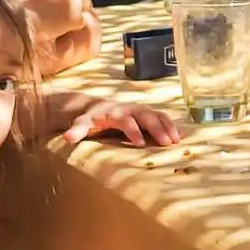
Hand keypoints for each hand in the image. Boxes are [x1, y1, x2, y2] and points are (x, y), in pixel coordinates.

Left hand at [63, 101, 181, 146]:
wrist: (98, 106)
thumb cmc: (91, 119)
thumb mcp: (82, 123)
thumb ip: (76, 130)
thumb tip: (66, 138)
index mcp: (116, 112)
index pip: (125, 120)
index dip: (133, 130)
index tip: (139, 143)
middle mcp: (131, 109)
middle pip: (146, 116)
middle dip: (157, 129)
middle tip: (166, 143)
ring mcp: (142, 110)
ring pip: (158, 115)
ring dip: (168, 126)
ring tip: (177, 140)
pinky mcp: (148, 114)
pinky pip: (163, 117)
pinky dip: (172, 125)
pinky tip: (182, 136)